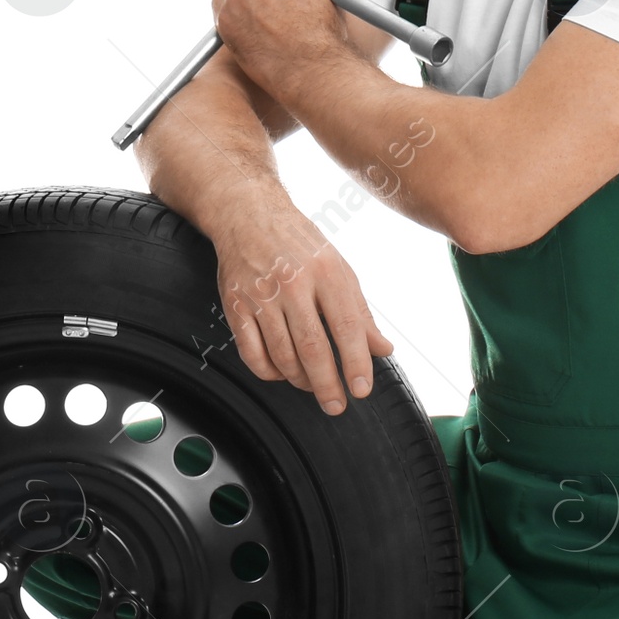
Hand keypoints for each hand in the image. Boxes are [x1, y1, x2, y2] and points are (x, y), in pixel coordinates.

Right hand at [210, 198, 393, 414]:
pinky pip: (251, 353)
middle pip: (312, 347)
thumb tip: (383, 349)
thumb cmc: (298, 242)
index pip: (347, 326)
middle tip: (337, 404)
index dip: (356, 362)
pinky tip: (282, 372)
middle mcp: (293, 283)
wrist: (248, 214)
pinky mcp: (235, 305)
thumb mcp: (338, 269)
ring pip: (282, 355)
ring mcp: (261, 295)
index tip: (361, 389)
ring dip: (300, 380)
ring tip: (312, 386)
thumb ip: (360, 312)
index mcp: (326, 271)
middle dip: (327, 384)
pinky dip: (269, 372)